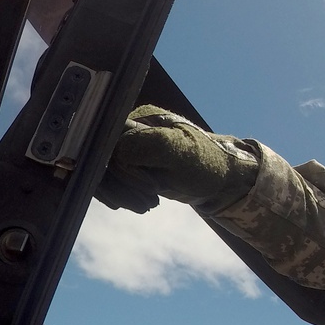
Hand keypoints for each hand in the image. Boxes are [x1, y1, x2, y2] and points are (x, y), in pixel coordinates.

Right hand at [100, 105, 258, 211]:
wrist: (221, 179)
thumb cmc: (206, 162)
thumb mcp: (181, 151)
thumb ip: (150, 145)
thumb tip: (117, 148)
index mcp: (140, 119)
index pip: (107, 139)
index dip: (114, 166)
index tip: (139, 185)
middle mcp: (131, 130)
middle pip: (103, 156)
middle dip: (119, 185)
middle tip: (146, 204)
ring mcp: (130, 148)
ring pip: (106, 171)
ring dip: (122, 193)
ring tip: (147, 206)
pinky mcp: (132, 165)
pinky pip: (114, 180)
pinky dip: (123, 195)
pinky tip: (140, 205)